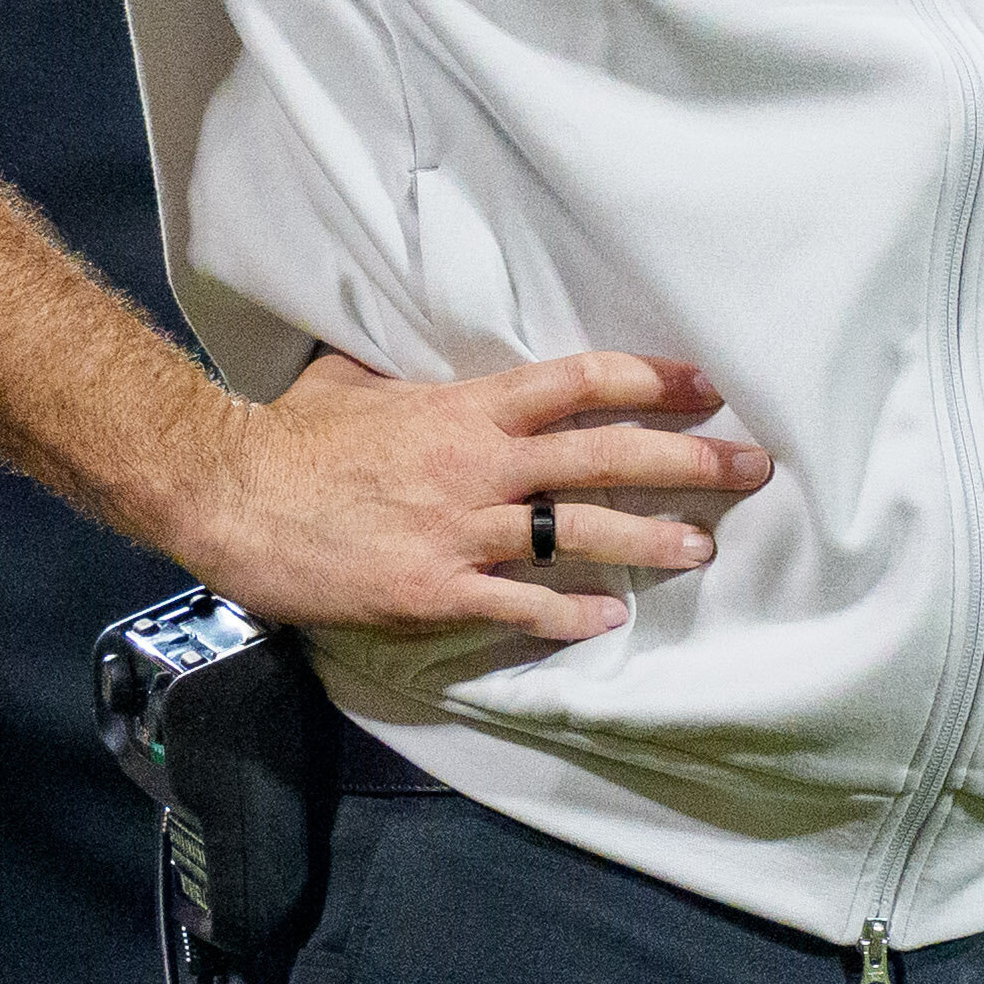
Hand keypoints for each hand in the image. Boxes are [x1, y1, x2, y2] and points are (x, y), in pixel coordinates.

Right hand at [178, 348, 773, 644]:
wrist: (231, 494)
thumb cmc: (289, 437)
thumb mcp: (351, 383)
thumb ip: (399, 377)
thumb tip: (402, 366)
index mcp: (465, 408)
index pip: (579, 382)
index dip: (651, 379)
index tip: (706, 384)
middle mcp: (479, 464)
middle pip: (605, 455)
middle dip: (688, 460)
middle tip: (752, 467)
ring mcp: (462, 530)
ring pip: (580, 532)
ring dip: (651, 540)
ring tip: (705, 548)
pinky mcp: (435, 589)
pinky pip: (521, 604)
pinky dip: (570, 613)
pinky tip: (610, 617)